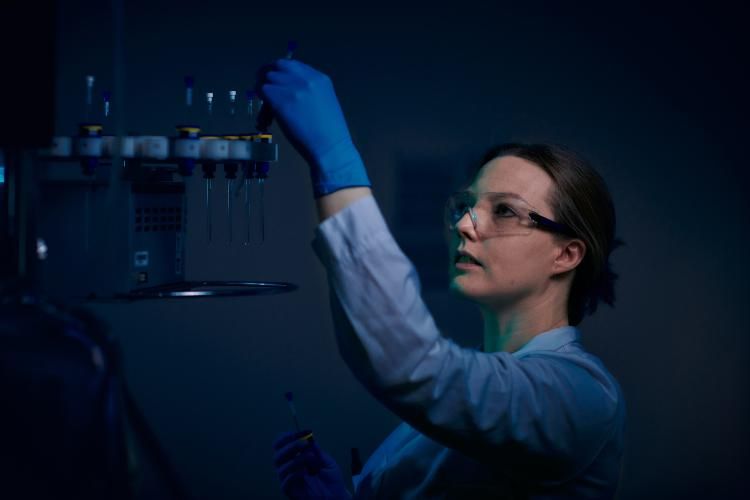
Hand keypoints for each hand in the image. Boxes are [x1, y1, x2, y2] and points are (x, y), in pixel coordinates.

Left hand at [256, 59, 370, 196]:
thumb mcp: (324, 101)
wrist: (330, 147)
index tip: (276, 80)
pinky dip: (261, 97)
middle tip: (263, 85)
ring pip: (268, 77)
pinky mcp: (280, 100)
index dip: (281, 71)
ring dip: (263, 87)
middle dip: (268, 73)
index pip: (293, 65)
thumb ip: (309, 91)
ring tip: (265, 101)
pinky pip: (262, 90)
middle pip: (278, 65)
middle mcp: (306, 78)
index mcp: (320, 78)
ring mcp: (293, 88)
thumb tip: (288, 90)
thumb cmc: (330, 132)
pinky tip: (265, 108)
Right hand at [273, 429, 350, 498]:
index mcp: (295, 458)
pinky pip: (285, 482)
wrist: (337, 497)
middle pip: (277, 455)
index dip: (285, 438)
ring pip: (280, 467)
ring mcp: (288, 480)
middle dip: (289, 446)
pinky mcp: (290, 491)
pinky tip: (304, 472)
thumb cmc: (332, 480)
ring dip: (295, 460)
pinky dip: (293, 474)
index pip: (282, 446)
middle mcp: (289, 468)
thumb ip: (319, 452)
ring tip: (310, 458)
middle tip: (303, 444)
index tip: (296, 433)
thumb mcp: (329, 463)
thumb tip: (311, 440)